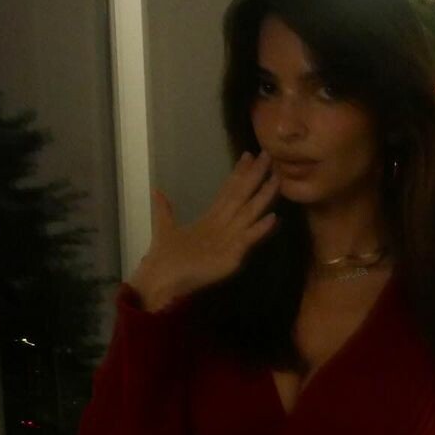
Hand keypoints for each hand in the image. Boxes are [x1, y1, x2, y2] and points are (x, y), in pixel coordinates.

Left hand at [131, 150, 280, 308]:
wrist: (163, 280)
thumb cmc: (166, 257)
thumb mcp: (163, 227)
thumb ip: (164, 209)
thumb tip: (157, 190)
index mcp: (211, 219)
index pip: (228, 191)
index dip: (238, 173)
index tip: (248, 155)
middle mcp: (225, 226)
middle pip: (243, 197)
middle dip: (256, 177)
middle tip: (269, 156)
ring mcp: (231, 241)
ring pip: (250, 213)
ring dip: (263, 198)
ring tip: (277, 181)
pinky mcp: (233, 256)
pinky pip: (248, 239)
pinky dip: (260, 229)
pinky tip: (274, 218)